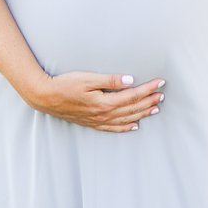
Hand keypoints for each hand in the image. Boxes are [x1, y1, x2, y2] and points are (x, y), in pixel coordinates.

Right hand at [25, 71, 165, 131]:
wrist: (45, 97)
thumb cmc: (65, 85)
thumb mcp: (87, 78)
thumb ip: (110, 80)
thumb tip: (130, 80)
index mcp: (105, 103)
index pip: (132, 95)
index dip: (148, 89)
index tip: (160, 82)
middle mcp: (104, 115)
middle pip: (132, 108)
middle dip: (149, 101)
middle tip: (162, 95)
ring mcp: (98, 121)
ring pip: (126, 119)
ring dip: (142, 114)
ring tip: (155, 108)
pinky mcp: (92, 123)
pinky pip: (114, 128)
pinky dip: (126, 127)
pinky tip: (134, 125)